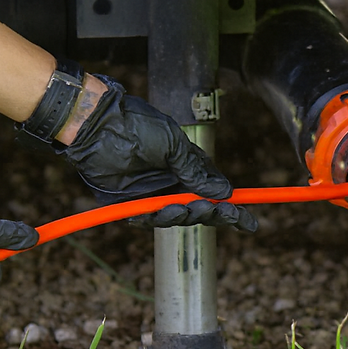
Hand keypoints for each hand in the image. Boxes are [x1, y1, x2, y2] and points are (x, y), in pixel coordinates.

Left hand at [61, 77, 256, 231]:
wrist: (97, 126)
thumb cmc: (135, 127)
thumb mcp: (173, 144)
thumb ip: (196, 170)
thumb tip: (224, 191)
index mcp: (186, 167)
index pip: (215, 192)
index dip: (232, 209)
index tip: (250, 222)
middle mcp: (171, 182)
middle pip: (199, 210)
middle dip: (211, 214)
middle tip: (216, 212)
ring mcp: (152, 194)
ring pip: (176, 217)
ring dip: (185, 215)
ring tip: (185, 207)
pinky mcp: (131, 203)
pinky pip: (148, 219)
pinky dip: (156, 218)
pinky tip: (162, 210)